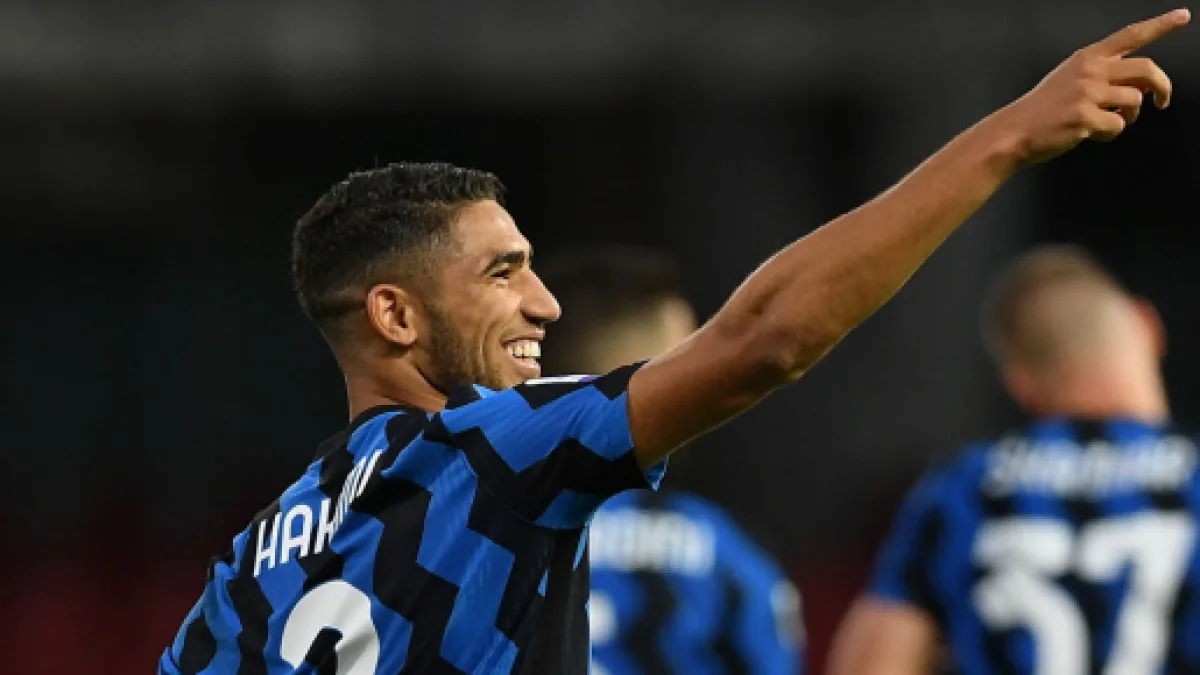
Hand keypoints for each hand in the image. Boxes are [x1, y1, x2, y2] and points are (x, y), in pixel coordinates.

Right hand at [1000, 8, 1189, 164]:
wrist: (1014, 131)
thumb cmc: (1043, 109)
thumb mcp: (1070, 78)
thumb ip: (1102, 75)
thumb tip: (1137, 89)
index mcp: (1087, 58)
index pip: (1131, 35)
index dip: (1160, 25)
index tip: (1183, 16)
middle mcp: (1090, 71)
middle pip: (1146, 70)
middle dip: (1162, 86)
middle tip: (1162, 101)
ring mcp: (1088, 94)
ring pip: (1135, 101)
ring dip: (1130, 116)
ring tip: (1111, 121)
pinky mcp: (1086, 118)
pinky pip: (1118, 127)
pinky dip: (1110, 133)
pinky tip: (1091, 133)